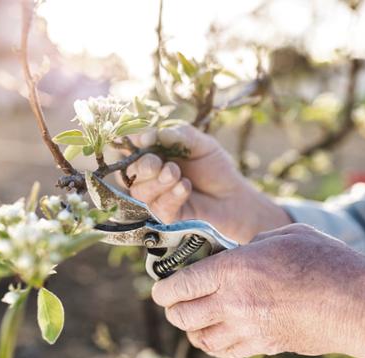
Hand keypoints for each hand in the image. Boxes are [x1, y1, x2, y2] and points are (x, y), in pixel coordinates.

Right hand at [126, 124, 290, 242]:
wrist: (234, 195)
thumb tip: (148, 135)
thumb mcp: (201, 144)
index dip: (130, 145)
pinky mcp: (166, 216)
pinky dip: (171, 196)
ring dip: (159, 182)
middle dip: (144, 166)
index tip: (143, 140)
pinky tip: (186, 187)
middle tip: (163, 164)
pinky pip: (158, 207)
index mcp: (155, 154)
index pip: (130, 149)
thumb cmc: (216, 168)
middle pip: (131, 172)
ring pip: (140, 191)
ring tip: (178, 175)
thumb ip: (177, 135)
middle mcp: (150, 177)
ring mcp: (156, 198)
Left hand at [151, 224, 364, 357]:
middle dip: (172, 309)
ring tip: (193, 319)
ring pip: (201, 339)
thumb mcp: (286, 235)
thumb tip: (242, 250)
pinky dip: (215, 345)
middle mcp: (234, 302)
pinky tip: (219, 335)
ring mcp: (249, 329)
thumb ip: (255, 242)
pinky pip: (227, 352)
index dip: (164, 288)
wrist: (359, 304)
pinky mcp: (265, 346)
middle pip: (183, 315)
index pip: (182, 284)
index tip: (159, 289)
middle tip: (174, 301)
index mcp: (235, 269)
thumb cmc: (327, 262)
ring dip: (191, 329)